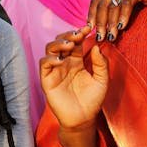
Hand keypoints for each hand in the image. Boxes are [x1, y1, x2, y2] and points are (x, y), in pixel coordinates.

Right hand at [39, 28, 106, 146]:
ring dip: (58, 43)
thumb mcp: (102, 80)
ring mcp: (55, 70)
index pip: (76, 42)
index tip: (88, 28)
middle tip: (78, 34)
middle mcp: (65, 63)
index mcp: (77, 61)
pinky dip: (50, 59)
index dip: (80, 33)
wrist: (83, 119)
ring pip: (50, 49)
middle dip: (68, 35)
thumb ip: (101, 63)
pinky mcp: (47, 79)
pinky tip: (61, 60)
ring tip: (70, 45)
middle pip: (61, 41)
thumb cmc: (93, 100)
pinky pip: (44, 64)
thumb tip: (96, 46)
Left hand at [87, 0, 146, 42]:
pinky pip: (127, 4)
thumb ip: (112, 15)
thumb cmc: (142, 5)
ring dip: (111, 23)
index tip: (89, 29)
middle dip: (101, 23)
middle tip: (100, 37)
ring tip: (112, 36)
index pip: (95, 1)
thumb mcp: (123, 8)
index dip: (91, 15)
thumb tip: (100, 31)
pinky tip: (122, 27)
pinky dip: (123, 17)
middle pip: (103, 4)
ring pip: (114, 6)